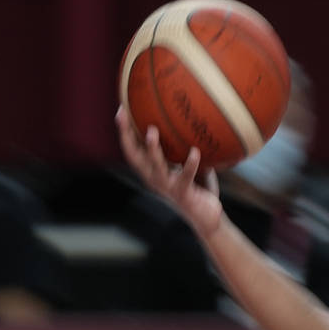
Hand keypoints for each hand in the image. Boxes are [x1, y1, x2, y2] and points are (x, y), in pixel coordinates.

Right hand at [115, 107, 224, 240]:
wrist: (207, 218)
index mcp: (152, 172)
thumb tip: (194, 122)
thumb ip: (187, 148)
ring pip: (155, 166)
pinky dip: (190, 164)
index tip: (121, 110)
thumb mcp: (190, 166)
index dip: (124, 132)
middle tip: (124, 115)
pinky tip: (195, 151)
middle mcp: (154, 179)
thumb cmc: (198, 190)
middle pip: (134, 156)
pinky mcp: (183, 194)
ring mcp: (167, 187)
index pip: (132, 150)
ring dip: (152, 149)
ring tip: (151, 131)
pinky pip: (185, 176)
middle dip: (127, 135)